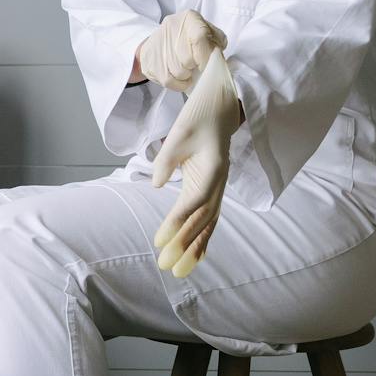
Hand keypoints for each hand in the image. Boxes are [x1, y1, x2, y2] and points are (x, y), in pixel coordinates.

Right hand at [135, 10, 225, 91]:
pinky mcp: (150, 60)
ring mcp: (158, 44)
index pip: (199, 39)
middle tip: (194, 63)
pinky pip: (170, 81)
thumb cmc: (188, 39)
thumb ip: (217, 43)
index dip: (205, 57)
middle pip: (189, 59)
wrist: (157, 42)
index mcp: (190, 18)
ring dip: (187, 75)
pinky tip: (179, 76)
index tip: (208, 65)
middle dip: (195, 66)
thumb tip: (220, 59)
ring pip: (180, 72)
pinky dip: (179, 83)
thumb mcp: (207, 33)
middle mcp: (172, 27)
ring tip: (186, 67)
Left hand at [147, 50, 243, 278]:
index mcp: (212, 169)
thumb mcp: (179, 132)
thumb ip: (167, 158)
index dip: (176, 224)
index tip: (159, 242)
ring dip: (195, 248)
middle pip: (202, 220)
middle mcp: (219, 182)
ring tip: (180, 271)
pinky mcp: (214, 187)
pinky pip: (210, 217)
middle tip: (166, 267)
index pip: (192, 203)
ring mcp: (219, 186)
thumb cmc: (198, 116)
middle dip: (184, 246)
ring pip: (209, 223)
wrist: (220, 104)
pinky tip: (195, 254)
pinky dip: (203, 237)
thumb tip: (156, 182)